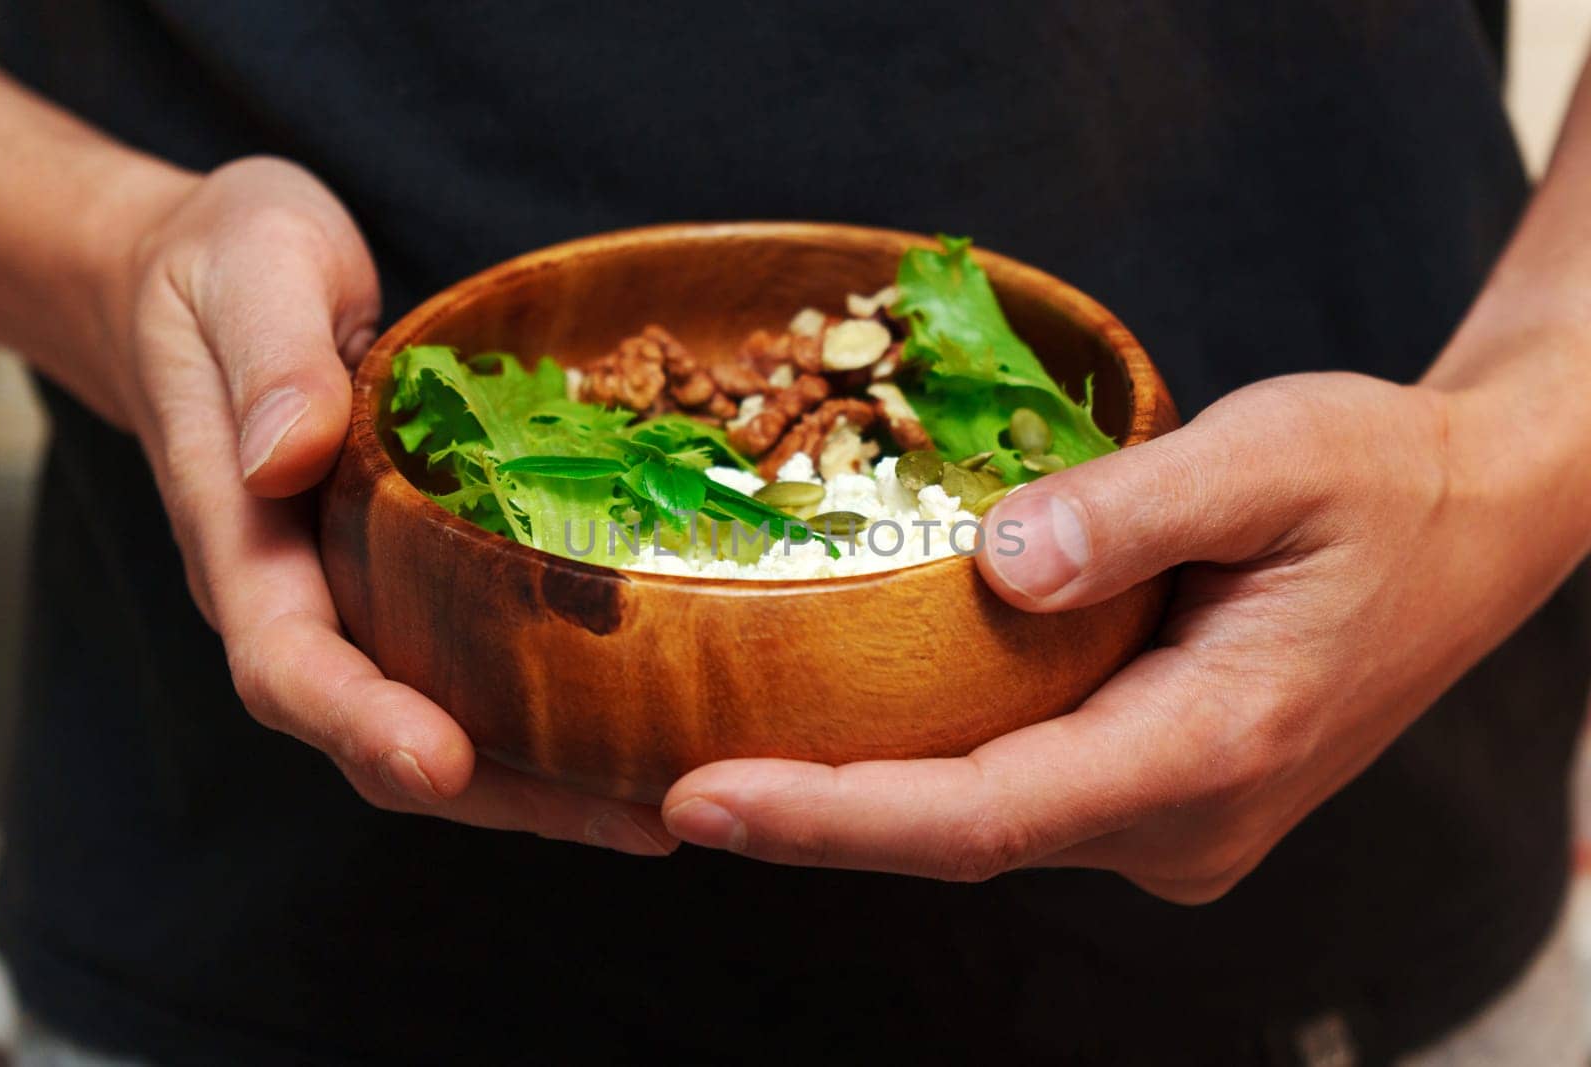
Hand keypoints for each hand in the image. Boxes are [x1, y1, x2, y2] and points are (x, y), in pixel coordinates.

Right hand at [104, 157, 673, 854]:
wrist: (215, 273)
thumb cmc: (221, 267)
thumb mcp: (245, 277)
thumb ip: (268, 363)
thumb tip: (287, 455)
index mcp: (243, 542)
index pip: (290, 664)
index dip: (362, 723)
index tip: (443, 763)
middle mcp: (303, 594)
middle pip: (386, 731)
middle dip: (504, 792)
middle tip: (632, 821)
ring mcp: (360, 593)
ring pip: (443, 714)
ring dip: (546, 778)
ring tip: (659, 807)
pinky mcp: (414, 572)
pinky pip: (476, 660)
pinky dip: (550, 707)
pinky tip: (637, 723)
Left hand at [662, 372, 1574, 899]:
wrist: (1472, 522)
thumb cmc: (1386, 484)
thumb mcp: (1280, 456)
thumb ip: (1142, 509)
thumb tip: (1002, 562)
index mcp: (1213, 749)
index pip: (986, 814)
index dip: (834, 818)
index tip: (703, 803)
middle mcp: (1184, 819)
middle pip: (962, 835)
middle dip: (809, 820)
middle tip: (654, 786)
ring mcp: (1171, 818)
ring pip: (982, 822)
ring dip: (852, 801)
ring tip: (713, 762)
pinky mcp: (1156, 789)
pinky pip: (1015, 792)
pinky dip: (918, 772)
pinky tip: (835, 732)